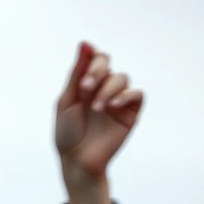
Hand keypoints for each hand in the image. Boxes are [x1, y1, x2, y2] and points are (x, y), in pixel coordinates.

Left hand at [55, 41, 143, 184]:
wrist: (77, 160)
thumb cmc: (67, 133)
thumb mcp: (66, 101)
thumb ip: (76, 73)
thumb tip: (85, 43)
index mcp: (86, 83)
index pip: (95, 58)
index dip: (91, 60)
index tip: (81, 76)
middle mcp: (102, 87)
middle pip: (108, 63)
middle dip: (96, 71)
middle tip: (84, 88)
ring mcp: (117, 99)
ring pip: (121, 78)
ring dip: (107, 89)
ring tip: (96, 109)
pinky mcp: (130, 112)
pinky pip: (136, 94)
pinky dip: (125, 96)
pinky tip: (113, 106)